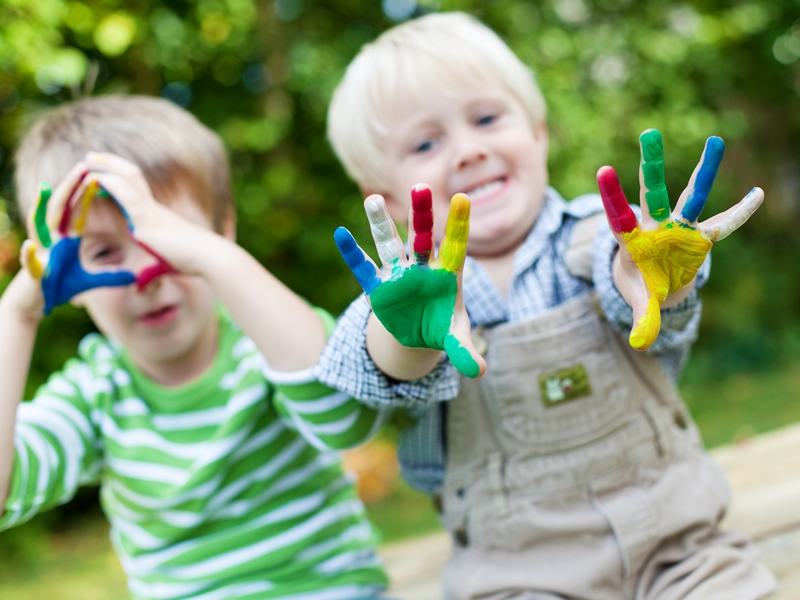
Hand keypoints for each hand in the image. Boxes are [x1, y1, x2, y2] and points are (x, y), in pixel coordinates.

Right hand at [23, 164, 134, 314]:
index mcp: (66, 239)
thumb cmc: (60, 286)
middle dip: (70, 188)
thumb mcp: (90, 281)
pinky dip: (29, 254)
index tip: (99, 175)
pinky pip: (30, 262)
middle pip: (60, 209)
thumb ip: (110, 277)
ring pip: (40, 225)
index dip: (87, 194)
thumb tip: (133, 277)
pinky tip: (29, 246)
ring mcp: (41, 252)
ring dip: (42, 207)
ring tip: (47, 188)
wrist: (37, 303)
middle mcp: (51, 239)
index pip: (78, 211)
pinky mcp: (33, 271)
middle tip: (82, 166)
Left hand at [77, 152, 202, 281]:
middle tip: (93, 156)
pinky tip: (96, 177)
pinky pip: (125, 194)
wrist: (207, 257)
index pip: (135, 190)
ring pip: (126, 179)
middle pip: (131, 176)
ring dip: (107, 167)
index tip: (103, 172)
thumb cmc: (191, 262)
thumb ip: (150, 273)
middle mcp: (152, 208)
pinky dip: (110, 184)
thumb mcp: (164, 265)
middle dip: (111, 164)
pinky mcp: (147, 219)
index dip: (119, 179)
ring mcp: (150, 211)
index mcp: (156, 216)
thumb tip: (140, 287)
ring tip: (89, 158)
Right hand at [334, 184, 485, 377]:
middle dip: (421, 216)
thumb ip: (465, 350)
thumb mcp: (455, 339)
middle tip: (420, 186)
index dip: (458, 225)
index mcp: (447, 275)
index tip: (463, 198)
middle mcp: (422, 268)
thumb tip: (480, 372)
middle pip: (421, 238)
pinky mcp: (378, 288)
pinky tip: (340, 234)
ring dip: (381, 224)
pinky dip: (352, 254)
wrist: (419, 332)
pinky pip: (363, 269)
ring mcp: (398, 275)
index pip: (456, 247)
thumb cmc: (443, 327)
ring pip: (390, 245)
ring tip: (373, 198)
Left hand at [597, 129, 762, 349]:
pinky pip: (724, 223)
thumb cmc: (642, 286)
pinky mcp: (701, 236)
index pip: (619, 216)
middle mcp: (656, 227)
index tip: (604, 168)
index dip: (612, 195)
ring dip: (705, 170)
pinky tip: (758, 193)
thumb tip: (639, 344)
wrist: (655, 283)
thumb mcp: (642, 303)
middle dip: (652, 165)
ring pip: (691, 195)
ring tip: (715, 140)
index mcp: (633, 241)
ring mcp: (680, 228)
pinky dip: (740, 212)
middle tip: (649, 132)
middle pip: (654, 193)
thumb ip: (642, 320)